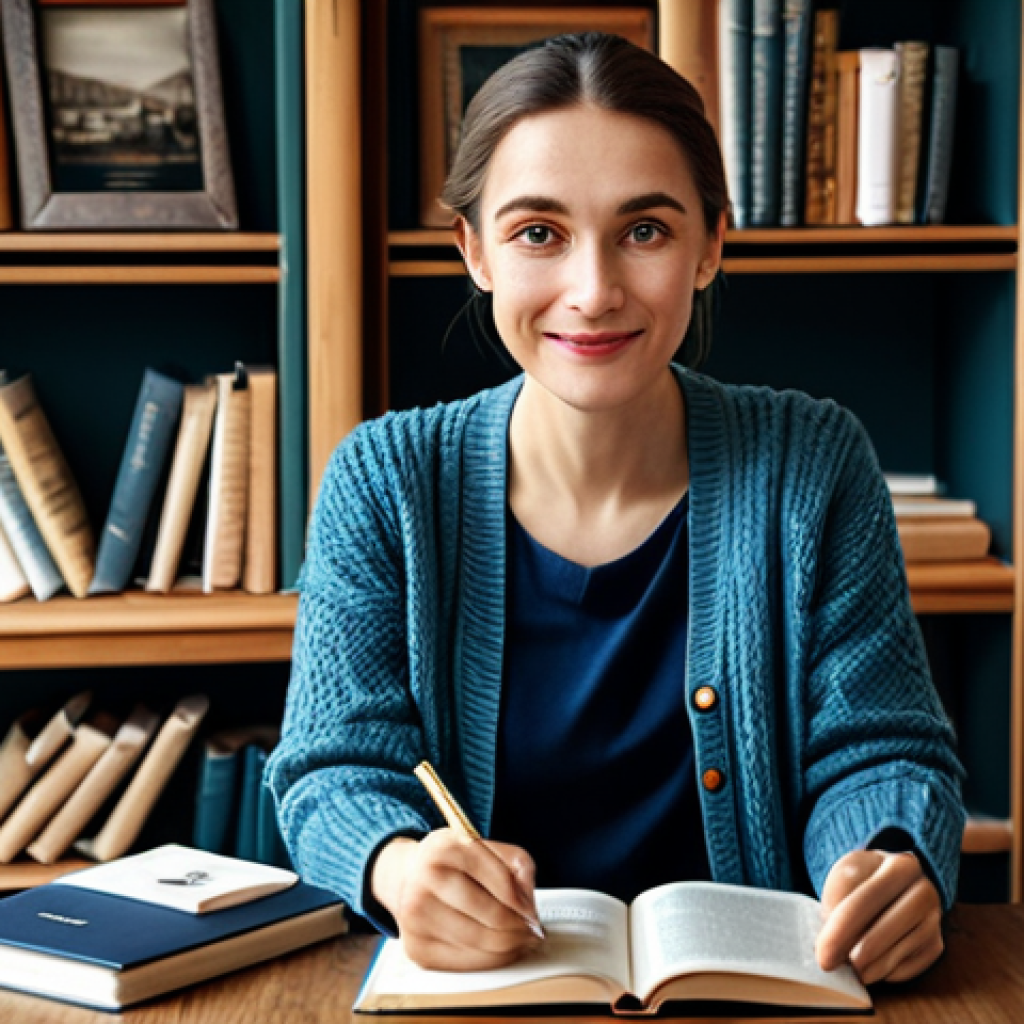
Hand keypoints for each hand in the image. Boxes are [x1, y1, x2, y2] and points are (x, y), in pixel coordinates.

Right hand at [370, 830, 542, 970]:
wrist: (409, 876)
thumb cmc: (453, 863)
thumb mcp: (486, 847)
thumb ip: (517, 864)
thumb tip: (528, 904)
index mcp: (448, 847)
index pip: (502, 882)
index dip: (526, 903)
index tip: (534, 913)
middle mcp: (427, 878)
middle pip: (493, 917)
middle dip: (521, 929)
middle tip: (532, 932)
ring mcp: (417, 915)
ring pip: (482, 943)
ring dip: (510, 947)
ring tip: (519, 940)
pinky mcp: (416, 947)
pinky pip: (465, 963)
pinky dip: (489, 961)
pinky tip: (497, 950)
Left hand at [816, 849, 942, 984]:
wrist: (893, 881)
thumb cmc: (864, 877)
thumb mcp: (846, 874)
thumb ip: (838, 902)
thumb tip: (836, 945)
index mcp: (901, 866)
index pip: (866, 900)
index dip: (841, 930)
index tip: (822, 953)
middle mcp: (924, 892)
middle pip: (887, 928)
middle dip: (856, 952)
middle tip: (831, 965)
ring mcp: (934, 920)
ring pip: (900, 951)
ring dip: (870, 966)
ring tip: (849, 969)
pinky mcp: (936, 945)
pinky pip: (910, 967)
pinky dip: (887, 972)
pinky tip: (870, 967)